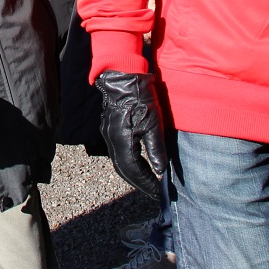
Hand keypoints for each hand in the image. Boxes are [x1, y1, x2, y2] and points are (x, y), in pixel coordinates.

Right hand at [94, 71, 167, 200]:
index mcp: (121, 141)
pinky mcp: (110, 129)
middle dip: (139, 183)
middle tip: (154, 192)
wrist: (123, 76)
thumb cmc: (140, 97)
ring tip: (148, 182)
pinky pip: (118, 153)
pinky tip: (139, 165)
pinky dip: (129, 164)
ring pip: (119, 163)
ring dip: (133, 175)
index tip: (159, 192)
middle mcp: (111, 140)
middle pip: (123, 170)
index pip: (133, 170)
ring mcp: (108, 134)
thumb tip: (160, 171)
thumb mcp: (154, 123)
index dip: (146, 183)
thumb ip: (156, 149)